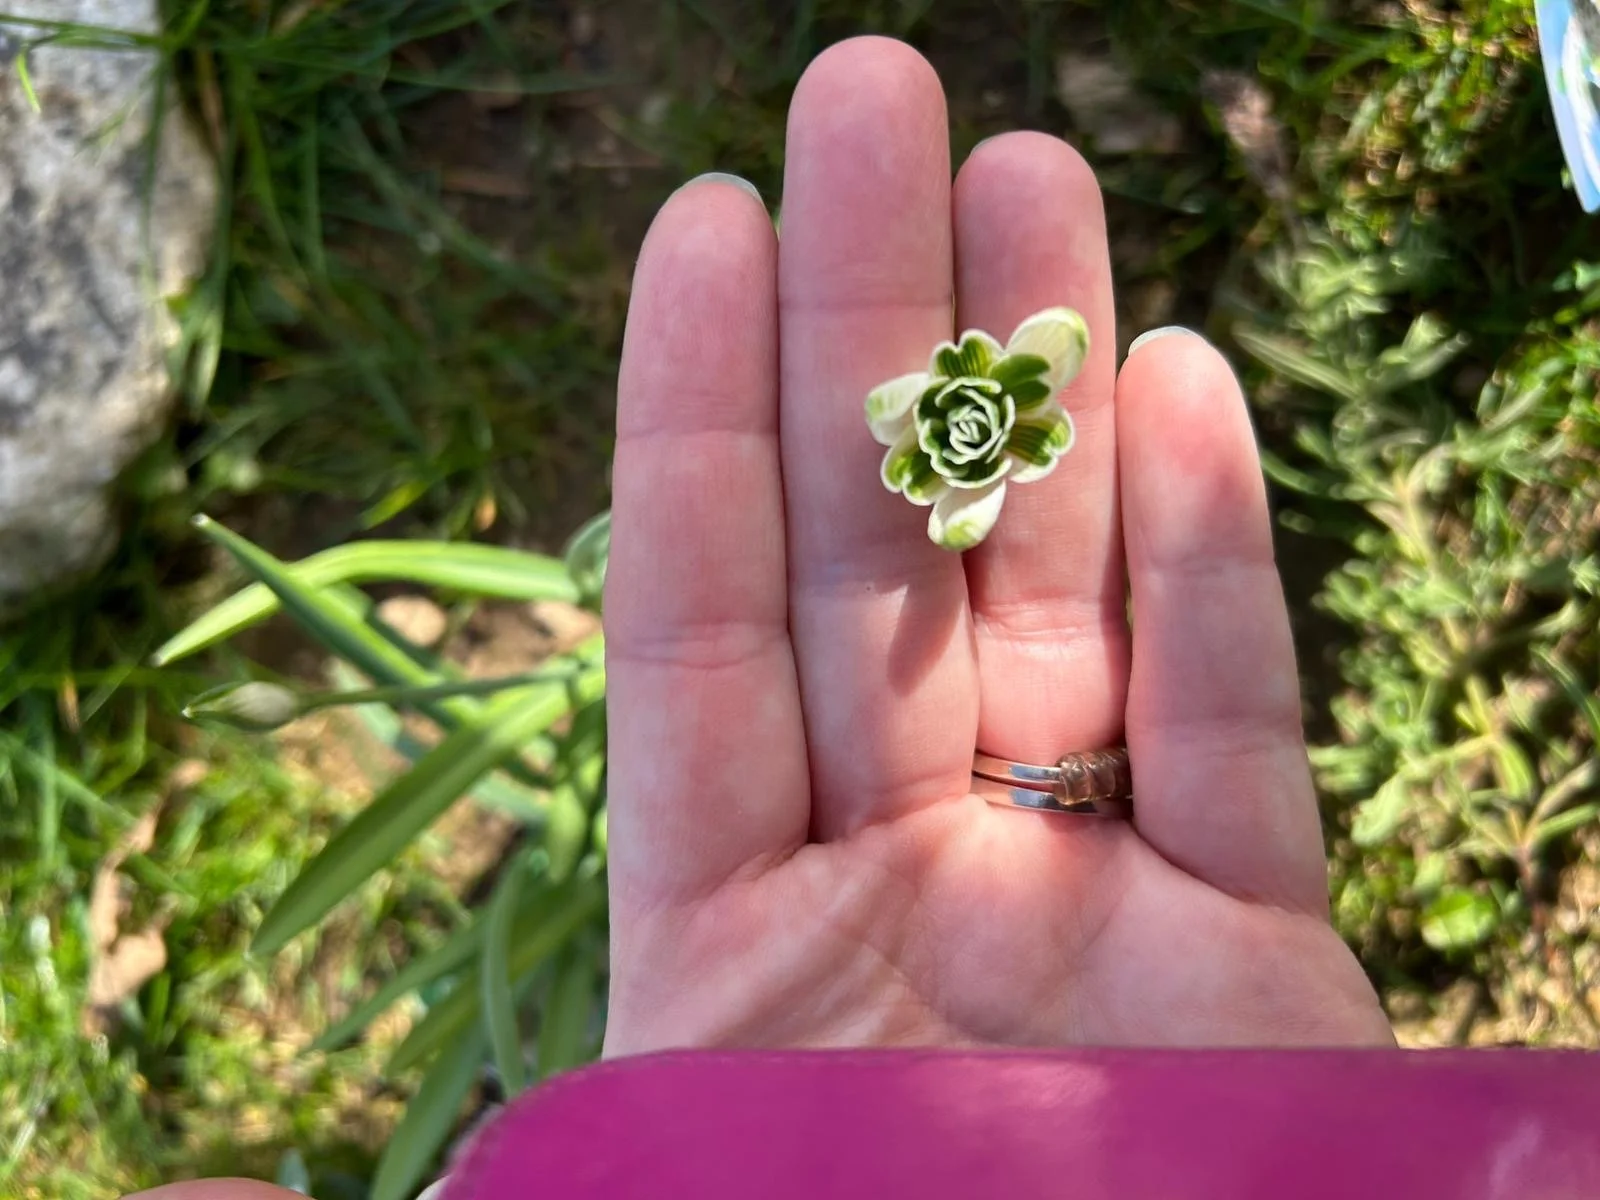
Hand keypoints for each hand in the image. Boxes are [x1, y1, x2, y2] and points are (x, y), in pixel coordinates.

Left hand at [603, 36, 1391, 1053]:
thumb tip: (175, 1194)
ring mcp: (1091, 909)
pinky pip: (1236, 725)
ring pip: (1061, 594)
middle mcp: (907, 893)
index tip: (698, 222)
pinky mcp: (1256, 960)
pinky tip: (1178, 393)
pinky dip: (1213, 565)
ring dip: (1044, 388)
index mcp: (731, 957)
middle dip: (875, 327)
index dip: (695, 420)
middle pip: (885, 560)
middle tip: (872, 100)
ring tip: (1030, 177)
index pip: (703, 629)